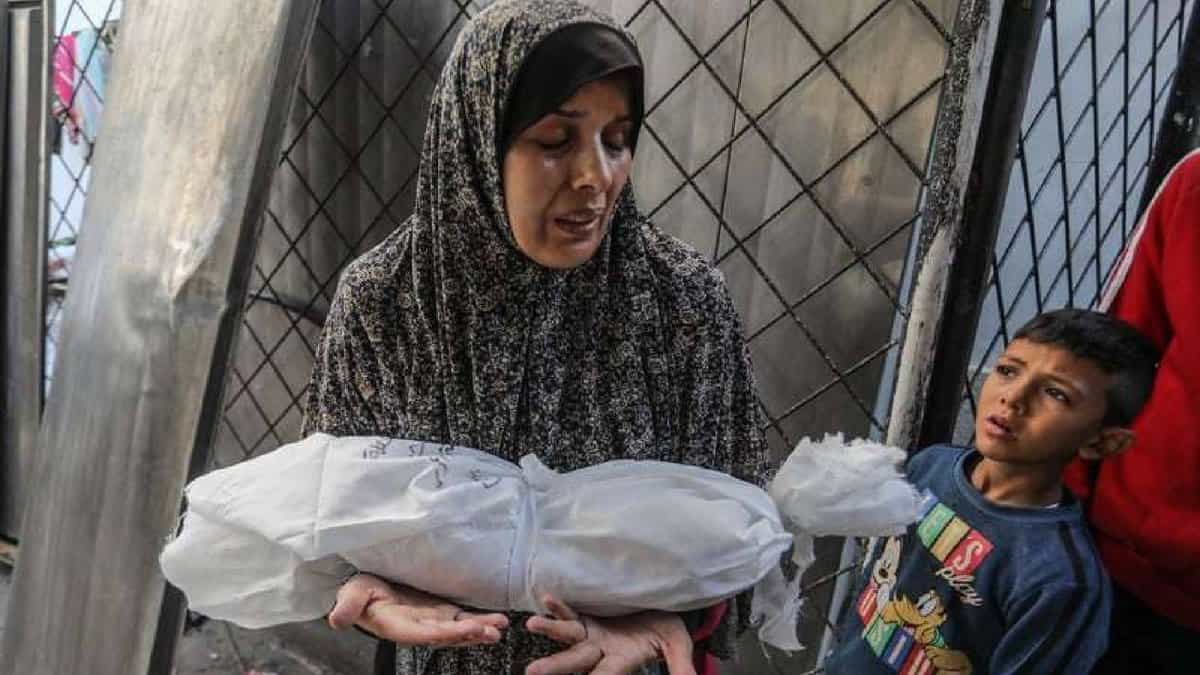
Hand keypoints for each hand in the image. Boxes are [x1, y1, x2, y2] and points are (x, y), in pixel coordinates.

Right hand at [328, 573, 508, 646]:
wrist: (366, 585)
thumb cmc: (359, 590)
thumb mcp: (351, 594)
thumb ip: (349, 606)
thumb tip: (336, 620)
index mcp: (399, 626)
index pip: (426, 634)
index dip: (447, 634)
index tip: (468, 630)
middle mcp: (420, 626)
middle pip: (448, 634)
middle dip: (471, 634)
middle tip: (494, 631)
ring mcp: (432, 619)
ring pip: (459, 627)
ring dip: (480, 628)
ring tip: (501, 626)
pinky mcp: (441, 609)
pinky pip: (462, 616)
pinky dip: (479, 618)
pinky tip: (498, 619)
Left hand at [524, 595, 695, 674]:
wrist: (659, 607)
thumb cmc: (668, 628)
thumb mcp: (677, 644)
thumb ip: (680, 665)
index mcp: (621, 661)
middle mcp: (601, 651)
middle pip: (576, 660)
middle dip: (555, 666)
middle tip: (532, 672)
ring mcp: (591, 634)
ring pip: (568, 635)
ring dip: (550, 629)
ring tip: (531, 623)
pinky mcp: (587, 617)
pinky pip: (571, 612)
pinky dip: (558, 607)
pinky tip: (546, 599)